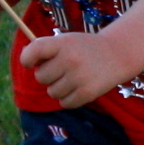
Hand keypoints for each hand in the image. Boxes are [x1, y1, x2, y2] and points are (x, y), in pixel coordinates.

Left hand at [20, 30, 139, 109]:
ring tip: (72, 79)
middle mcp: (69, 59)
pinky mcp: (87, 93)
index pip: (34, 51)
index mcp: (62, 43)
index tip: (31, 63)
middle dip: (48, 76)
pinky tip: (78, 88)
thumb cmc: (85, 48)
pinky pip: (65, 103)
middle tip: (61, 70)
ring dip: (58, 88)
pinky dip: (68, 99)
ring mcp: (79, 77)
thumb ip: (46, 49)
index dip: (27, 59)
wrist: (117, 54)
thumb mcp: (67, 41)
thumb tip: (26, 62)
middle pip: (40, 77)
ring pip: (52, 92)